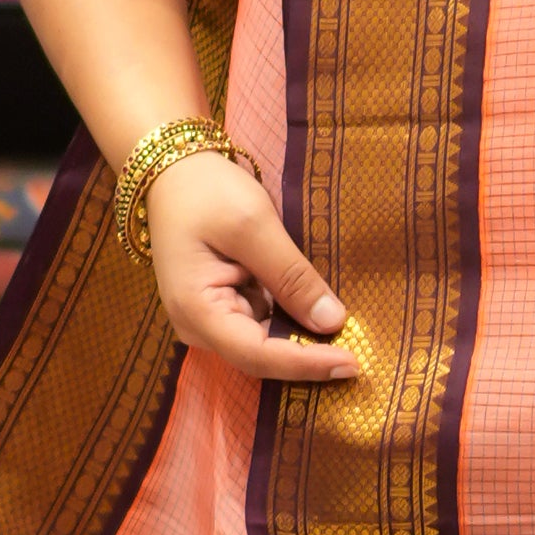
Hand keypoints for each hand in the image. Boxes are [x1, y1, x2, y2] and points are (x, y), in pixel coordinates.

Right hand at [144, 150, 357, 385]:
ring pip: (264, 346)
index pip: (257, 354)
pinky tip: (323, 320)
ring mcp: (209, 319)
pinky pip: (262, 326)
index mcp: (196, 310)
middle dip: (308, 360)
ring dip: (303, 344)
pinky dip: (292, 324)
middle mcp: (198, 326)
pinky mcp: (222, 307)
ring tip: (350, 343)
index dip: (305, 363)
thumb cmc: (206, 191)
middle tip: (360, 358)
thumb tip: (332, 321)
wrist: (173, 171)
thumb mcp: (253, 226)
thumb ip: (291, 276)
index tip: (352, 363)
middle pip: (260, 358)